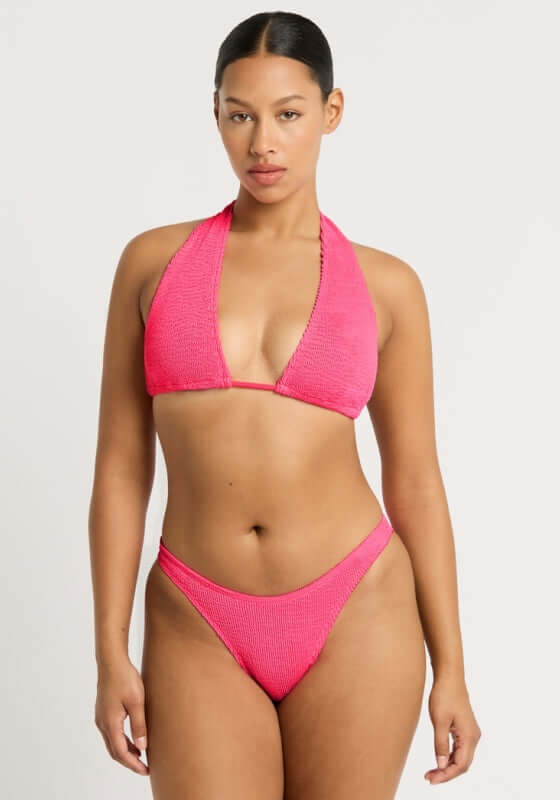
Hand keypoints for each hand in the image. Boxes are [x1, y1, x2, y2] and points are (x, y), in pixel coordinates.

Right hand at [94, 656, 149, 775]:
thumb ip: (139, 725)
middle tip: (144, 768)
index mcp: (110, 723)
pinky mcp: (104, 711)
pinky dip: (122, 741)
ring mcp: (101, 717)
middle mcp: (102, 723)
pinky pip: (112, 733)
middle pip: (114, 751)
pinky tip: (133, 739)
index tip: (145, 770)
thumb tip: (142, 747)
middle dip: (129, 761)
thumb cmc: (124, 678)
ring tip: (141, 756)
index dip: (133, 764)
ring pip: (112, 742)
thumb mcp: (137, 701)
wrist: (111, 661)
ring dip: (126, 751)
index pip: (121, 752)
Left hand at [424, 672, 480, 784]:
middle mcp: (473, 737)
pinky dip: (449, 757)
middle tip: (429, 778)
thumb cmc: (444, 695)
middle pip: (463, 764)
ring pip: (461, 757)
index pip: (461, 765)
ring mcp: (470, 733)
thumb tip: (442, 766)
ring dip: (447, 766)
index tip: (432, 780)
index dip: (446, 775)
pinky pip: (459, 749)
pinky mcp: (465, 728)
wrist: (449, 677)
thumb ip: (441, 745)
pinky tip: (439, 759)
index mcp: (470, 736)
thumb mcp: (439, 721)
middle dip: (446, 773)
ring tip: (431, 772)